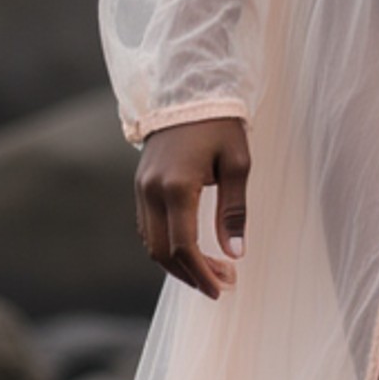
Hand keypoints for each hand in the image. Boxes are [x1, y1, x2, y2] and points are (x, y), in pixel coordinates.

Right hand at [135, 117, 250, 300]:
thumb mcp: (238, 164)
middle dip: (191, 275)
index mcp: (176, 186)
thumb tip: (234, 253)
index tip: (224, 287)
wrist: (189, 92)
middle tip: (222, 284)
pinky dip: (167, 246)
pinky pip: (148, 228)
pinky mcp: (140, 186)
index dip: (202, 273)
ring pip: (151, 243)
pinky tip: (191, 250)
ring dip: (178, 264)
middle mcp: (152, 191)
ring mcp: (141, 189)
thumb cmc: (220, 126)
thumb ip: (234, 211)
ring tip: (211, 270)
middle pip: (162, 253)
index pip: (183, 247)